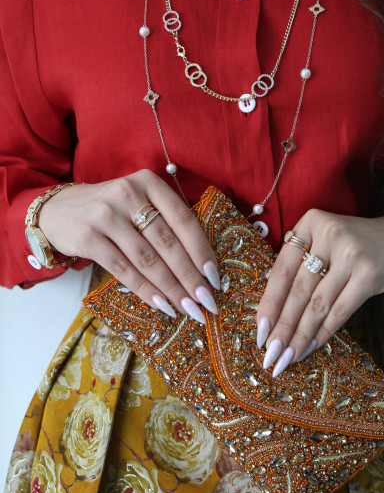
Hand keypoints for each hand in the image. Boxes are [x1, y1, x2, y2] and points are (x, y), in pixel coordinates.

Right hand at [38, 170, 219, 322]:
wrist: (58, 210)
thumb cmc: (111, 211)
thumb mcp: (139, 202)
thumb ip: (166, 220)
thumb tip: (203, 265)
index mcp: (148, 183)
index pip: (183, 219)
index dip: (201, 250)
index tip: (215, 277)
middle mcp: (128, 194)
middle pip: (167, 242)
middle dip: (190, 277)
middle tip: (206, 301)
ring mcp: (105, 215)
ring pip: (147, 259)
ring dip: (171, 289)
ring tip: (188, 309)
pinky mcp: (88, 237)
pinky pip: (123, 269)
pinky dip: (145, 290)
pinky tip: (161, 305)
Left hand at [256, 209, 383, 375]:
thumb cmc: (354, 248)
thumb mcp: (323, 244)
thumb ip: (298, 267)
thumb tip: (269, 316)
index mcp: (310, 223)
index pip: (282, 270)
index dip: (269, 304)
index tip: (259, 332)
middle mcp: (330, 234)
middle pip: (298, 290)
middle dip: (282, 326)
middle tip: (270, 353)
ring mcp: (352, 253)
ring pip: (317, 304)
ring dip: (300, 336)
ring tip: (287, 357)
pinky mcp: (371, 274)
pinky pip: (339, 311)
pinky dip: (323, 333)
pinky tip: (310, 348)